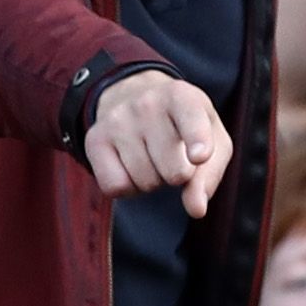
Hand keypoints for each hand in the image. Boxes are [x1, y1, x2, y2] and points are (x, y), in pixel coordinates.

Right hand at [84, 70, 230, 215]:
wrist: (133, 96)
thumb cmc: (183, 125)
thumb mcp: (211, 139)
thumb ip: (209, 174)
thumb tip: (196, 208)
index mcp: (182, 96)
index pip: (191, 120)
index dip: (198, 141)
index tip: (199, 156)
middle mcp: (147, 103)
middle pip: (174, 172)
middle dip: (178, 176)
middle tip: (172, 157)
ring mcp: (117, 120)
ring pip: (145, 182)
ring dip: (153, 181)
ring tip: (151, 157)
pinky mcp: (95, 140)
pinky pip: (115, 187)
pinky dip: (128, 188)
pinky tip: (131, 167)